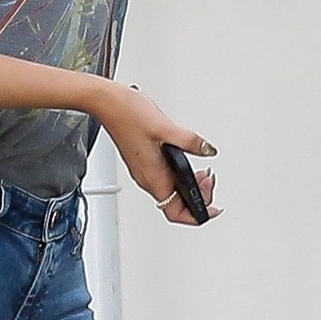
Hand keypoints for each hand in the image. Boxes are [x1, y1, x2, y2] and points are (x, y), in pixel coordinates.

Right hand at [94, 81, 219, 226]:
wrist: (108, 104)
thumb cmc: (128, 115)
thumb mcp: (167, 127)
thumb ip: (191, 142)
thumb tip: (208, 150)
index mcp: (153, 177)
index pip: (176, 213)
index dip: (197, 215)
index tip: (212, 209)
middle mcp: (147, 178)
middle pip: (176, 205)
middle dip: (198, 197)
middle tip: (209, 180)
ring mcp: (145, 171)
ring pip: (171, 192)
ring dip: (189, 186)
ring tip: (202, 172)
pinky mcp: (144, 162)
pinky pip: (165, 179)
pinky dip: (180, 176)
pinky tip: (187, 162)